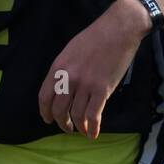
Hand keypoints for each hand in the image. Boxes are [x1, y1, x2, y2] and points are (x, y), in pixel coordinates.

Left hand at [38, 0, 149, 138]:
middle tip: (66, 127)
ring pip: (76, 115)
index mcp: (58, 67)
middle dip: (61, 123)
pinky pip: (93, 115)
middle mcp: (69, 78)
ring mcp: (85, 85)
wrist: (119, 29)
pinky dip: (92, 128)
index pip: (44, 97)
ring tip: (81, 130)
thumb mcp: (71, 50)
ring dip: (77, 127)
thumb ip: (64, 69)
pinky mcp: (102, 90)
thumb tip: (61, 88)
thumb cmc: (96, 37)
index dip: (45, 112)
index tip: (48, 119)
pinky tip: (93, 134)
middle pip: (59, 110)